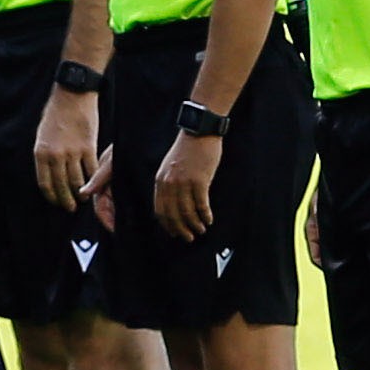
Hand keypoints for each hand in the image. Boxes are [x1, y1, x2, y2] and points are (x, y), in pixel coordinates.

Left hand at [34, 83, 103, 209]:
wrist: (72, 95)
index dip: (52, 197)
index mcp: (40, 153)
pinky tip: (94, 185)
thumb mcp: (42, 135)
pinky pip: (90, 170)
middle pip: (61, 186)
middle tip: (70, 207)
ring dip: (81, 194)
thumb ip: (45, 154)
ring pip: (77, 181)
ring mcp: (72, 152)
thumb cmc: (55, 113)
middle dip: (66, 200)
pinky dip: (93, 181)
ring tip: (83, 199)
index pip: (45, 183)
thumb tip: (51, 173)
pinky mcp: (88, 147)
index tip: (57, 202)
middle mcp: (55, 155)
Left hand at [158, 126, 220, 240]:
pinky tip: (209, 220)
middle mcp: (169, 184)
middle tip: (188, 238)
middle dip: (181, 229)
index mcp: (160, 180)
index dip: (168, 224)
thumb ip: (169, 182)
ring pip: (187, 212)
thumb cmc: (187, 148)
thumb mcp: (170, 165)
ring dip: (194, 224)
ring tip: (201, 230)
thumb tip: (175, 202)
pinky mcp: (199, 180)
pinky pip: (201, 204)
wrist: (199, 131)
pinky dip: (205, 215)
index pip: (160, 210)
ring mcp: (184, 182)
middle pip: (173, 214)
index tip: (174, 233)